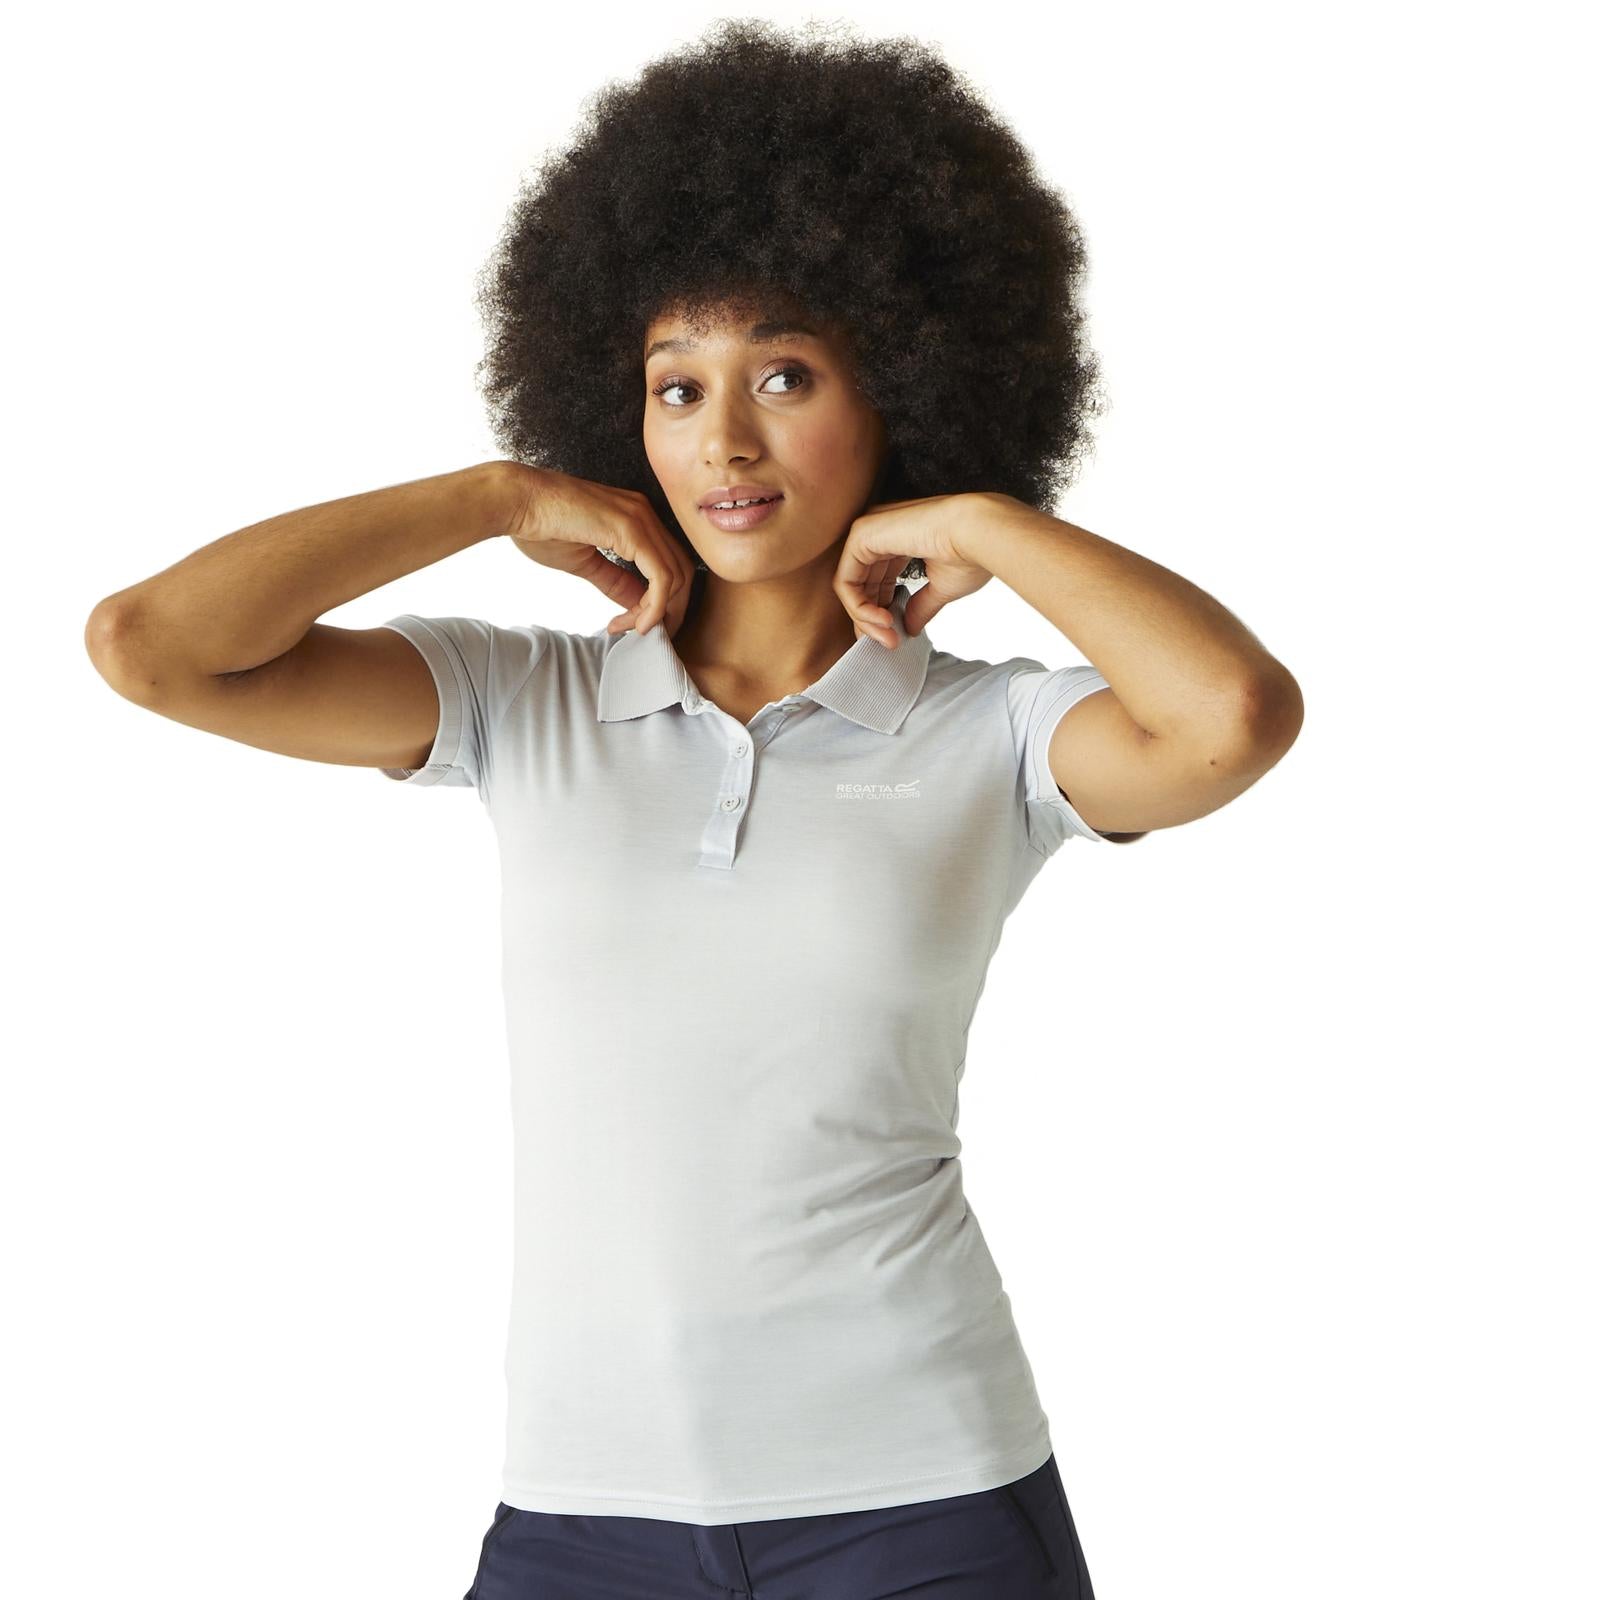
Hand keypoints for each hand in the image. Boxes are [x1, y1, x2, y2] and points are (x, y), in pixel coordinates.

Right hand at [504, 464, 696, 636]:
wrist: (516, 502)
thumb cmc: (540, 527)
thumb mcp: (585, 563)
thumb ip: (616, 582)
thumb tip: (639, 604)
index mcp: (636, 518)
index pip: (668, 566)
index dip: (658, 603)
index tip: (630, 624)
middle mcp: (645, 514)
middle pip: (682, 572)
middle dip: (668, 611)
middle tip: (641, 633)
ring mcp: (641, 518)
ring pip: (677, 576)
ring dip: (658, 612)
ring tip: (631, 629)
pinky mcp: (632, 529)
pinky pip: (662, 576)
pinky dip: (656, 606)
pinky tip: (638, 623)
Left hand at [834, 492, 997, 647]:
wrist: (982, 534)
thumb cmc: (971, 554)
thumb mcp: (942, 587)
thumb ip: (920, 605)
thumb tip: (911, 629)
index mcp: (899, 538)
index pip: (877, 580)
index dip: (882, 612)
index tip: (895, 638)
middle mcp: (880, 531)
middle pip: (861, 585)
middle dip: (872, 621)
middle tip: (890, 644)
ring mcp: (868, 530)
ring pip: (850, 586)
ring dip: (866, 619)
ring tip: (889, 638)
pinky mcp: (861, 535)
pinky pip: (845, 581)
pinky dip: (859, 608)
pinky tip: (884, 622)